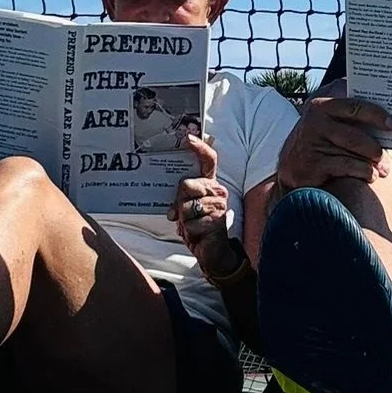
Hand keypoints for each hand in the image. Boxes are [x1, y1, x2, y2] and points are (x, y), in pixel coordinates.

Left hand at [167, 131, 239, 275]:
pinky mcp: (217, 220)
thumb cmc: (198, 228)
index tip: (188, 138)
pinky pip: (190, 223)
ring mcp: (218, 205)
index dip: (199, 148)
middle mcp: (217, 190)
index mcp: (210, 185)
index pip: (209, 161)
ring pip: (185, 207)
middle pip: (186, 185)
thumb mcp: (187, 210)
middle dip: (179, 202)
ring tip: (192, 226)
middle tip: (183, 215)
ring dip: (183, 221)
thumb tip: (172, 205)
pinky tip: (198, 235)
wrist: (214, 254)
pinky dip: (189, 232)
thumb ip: (181, 199)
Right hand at [274, 85, 391, 196]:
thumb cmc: (320, 140)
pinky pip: (346, 167)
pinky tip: (370, 175)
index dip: (376, 114)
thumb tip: (385, 118)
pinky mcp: (314, 163)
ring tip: (383, 168)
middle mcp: (316, 121)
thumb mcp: (328, 121)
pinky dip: (362, 171)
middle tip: (387, 153)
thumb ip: (348, 113)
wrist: (292, 164)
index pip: (354, 106)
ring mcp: (313, 143)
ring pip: (353, 153)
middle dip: (375, 146)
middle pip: (355, 135)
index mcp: (323, 105)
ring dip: (372, 163)